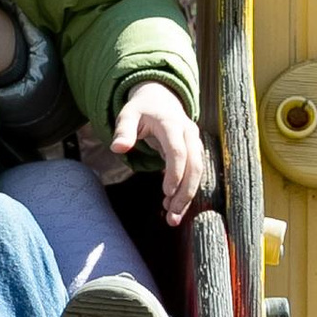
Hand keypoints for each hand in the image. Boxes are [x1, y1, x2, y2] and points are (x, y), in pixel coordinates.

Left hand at [110, 81, 203, 224]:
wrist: (161, 98)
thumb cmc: (142, 108)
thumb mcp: (128, 114)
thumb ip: (123, 130)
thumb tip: (118, 148)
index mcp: (172, 124)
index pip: (178, 151)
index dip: (175, 172)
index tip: (166, 192)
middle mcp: (188, 133)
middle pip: (195, 165)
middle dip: (186, 191)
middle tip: (172, 214)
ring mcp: (194, 143)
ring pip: (198, 172)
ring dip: (187, 196)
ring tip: (172, 218)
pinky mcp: (194, 153)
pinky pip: (194, 174)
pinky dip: (185, 191)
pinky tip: (172, 206)